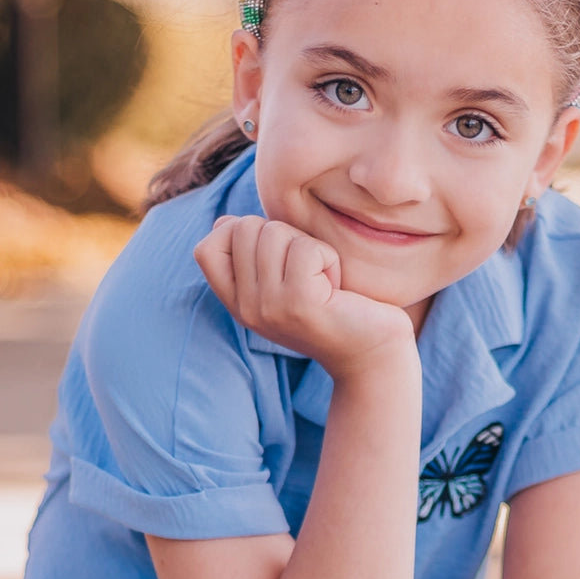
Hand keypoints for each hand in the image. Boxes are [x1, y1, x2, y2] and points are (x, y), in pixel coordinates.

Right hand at [194, 215, 413, 378]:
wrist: (373, 355)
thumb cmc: (336, 309)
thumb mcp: (285, 282)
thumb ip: (254, 256)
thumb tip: (225, 223)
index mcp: (239, 304)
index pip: (206, 250)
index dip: (237, 234)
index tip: (276, 255)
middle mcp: (248, 310)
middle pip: (243, 229)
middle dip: (284, 235)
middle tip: (308, 271)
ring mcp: (269, 308)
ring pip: (273, 233)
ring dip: (309, 247)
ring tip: (323, 281)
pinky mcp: (298, 304)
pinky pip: (305, 248)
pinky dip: (328, 258)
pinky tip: (336, 287)